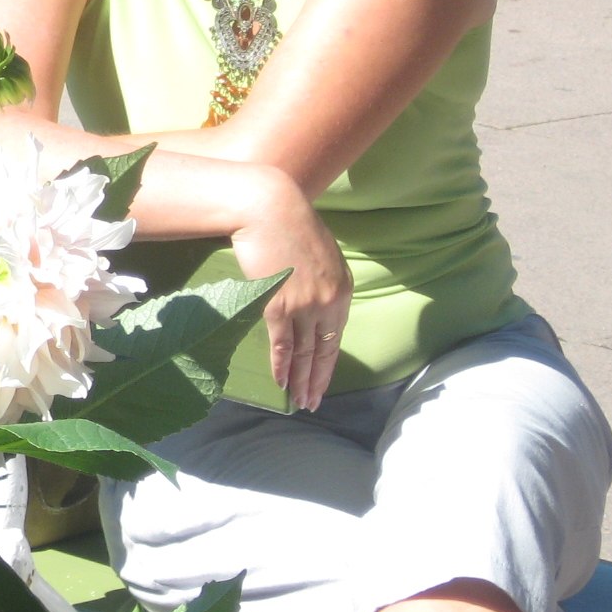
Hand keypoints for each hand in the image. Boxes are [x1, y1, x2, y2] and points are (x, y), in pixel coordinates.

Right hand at [230, 170, 351, 412]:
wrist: (268, 208)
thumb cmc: (289, 223)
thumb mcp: (319, 253)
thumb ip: (321, 280)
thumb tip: (311, 301)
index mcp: (343, 289)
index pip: (336, 336)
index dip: (329, 363)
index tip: (323, 381)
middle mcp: (328, 302)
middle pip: (323, 350)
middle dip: (318, 380)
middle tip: (312, 403)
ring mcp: (304, 306)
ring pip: (304, 353)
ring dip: (301, 380)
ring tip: (299, 401)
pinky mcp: (279, 306)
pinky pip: (281, 344)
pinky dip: (281, 366)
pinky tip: (281, 383)